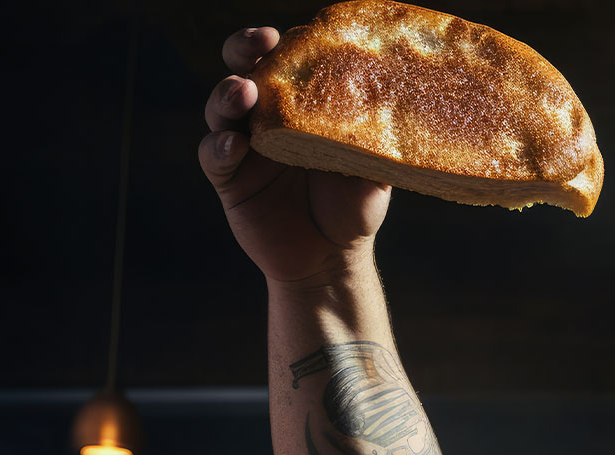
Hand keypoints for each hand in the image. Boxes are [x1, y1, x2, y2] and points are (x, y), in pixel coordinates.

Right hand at [199, 27, 392, 286]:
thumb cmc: (354, 209)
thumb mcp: (374, 172)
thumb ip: (378, 140)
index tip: (289, 32)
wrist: (333, 261)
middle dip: (243, 51)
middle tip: (258, 45)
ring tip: (243, 92)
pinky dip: (220, 147)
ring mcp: (245, 148)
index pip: (284, 64)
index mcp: (299, 108)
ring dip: (227, 95)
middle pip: (242, 70)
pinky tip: (235, 146)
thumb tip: (399, 104)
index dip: (281, 44)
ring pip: (221, 109)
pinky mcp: (230, 180)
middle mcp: (267, 119)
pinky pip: (215, 157)